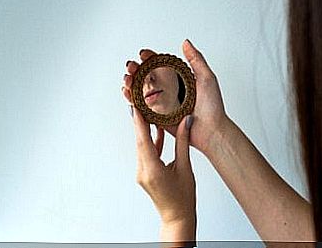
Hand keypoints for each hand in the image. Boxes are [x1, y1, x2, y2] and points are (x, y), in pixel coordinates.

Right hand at [122, 40, 227, 157]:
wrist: (211, 131)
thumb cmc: (212, 107)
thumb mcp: (206, 78)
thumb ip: (196, 60)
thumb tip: (185, 43)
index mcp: (178, 79)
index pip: (159, 65)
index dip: (149, 58)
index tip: (143, 54)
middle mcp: (168, 90)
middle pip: (146, 77)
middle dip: (135, 70)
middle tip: (131, 67)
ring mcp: (162, 104)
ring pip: (140, 91)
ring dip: (130, 83)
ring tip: (127, 80)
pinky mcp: (158, 118)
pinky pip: (142, 109)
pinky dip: (132, 101)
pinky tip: (127, 94)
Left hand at [132, 107, 195, 242]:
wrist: (177, 216)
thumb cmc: (183, 197)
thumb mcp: (185, 167)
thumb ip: (183, 143)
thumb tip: (186, 122)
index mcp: (153, 170)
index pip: (143, 141)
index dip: (139, 123)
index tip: (135, 108)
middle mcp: (143, 172)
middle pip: (140, 142)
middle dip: (139, 123)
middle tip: (139, 104)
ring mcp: (142, 174)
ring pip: (142, 148)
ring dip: (145, 132)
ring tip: (148, 114)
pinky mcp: (145, 174)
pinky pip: (146, 155)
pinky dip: (151, 143)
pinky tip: (157, 133)